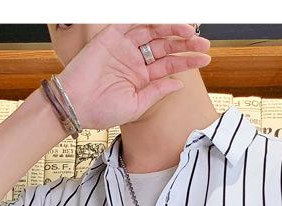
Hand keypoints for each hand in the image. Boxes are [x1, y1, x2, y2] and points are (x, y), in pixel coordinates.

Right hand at [55, 23, 211, 129]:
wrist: (76, 105)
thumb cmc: (102, 110)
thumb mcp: (137, 105)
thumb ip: (157, 92)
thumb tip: (178, 83)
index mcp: (141, 78)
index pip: (169, 64)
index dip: (188, 60)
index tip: (205, 58)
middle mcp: (135, 60)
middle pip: (165, 46)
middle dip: (185, 44)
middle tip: (203, 43)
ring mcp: (124, 47)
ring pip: (153, 32)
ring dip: (171, 30)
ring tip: (189, 32)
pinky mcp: (111, 36)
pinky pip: (133, 22)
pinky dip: (149, 20)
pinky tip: (167, 22)